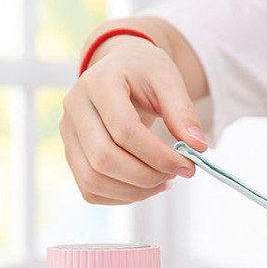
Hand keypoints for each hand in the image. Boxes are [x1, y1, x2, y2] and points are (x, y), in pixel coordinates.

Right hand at [60, 34, 207, 204]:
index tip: (188, 165)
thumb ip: (183, 111)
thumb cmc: (144, 74)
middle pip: (104, 158)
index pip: (124, 129)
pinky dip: (123, 197)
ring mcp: (68, 134)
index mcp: (98, 83)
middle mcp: (75, 108)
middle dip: (148, 176)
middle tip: (176, 174)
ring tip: (164, 181)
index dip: (158, 155)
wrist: (120, 71)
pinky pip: (92, 190)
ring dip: (136, 191)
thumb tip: (198, 147)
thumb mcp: (168, 79)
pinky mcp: (72, 155)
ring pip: (94, 180)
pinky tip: (146, 186)